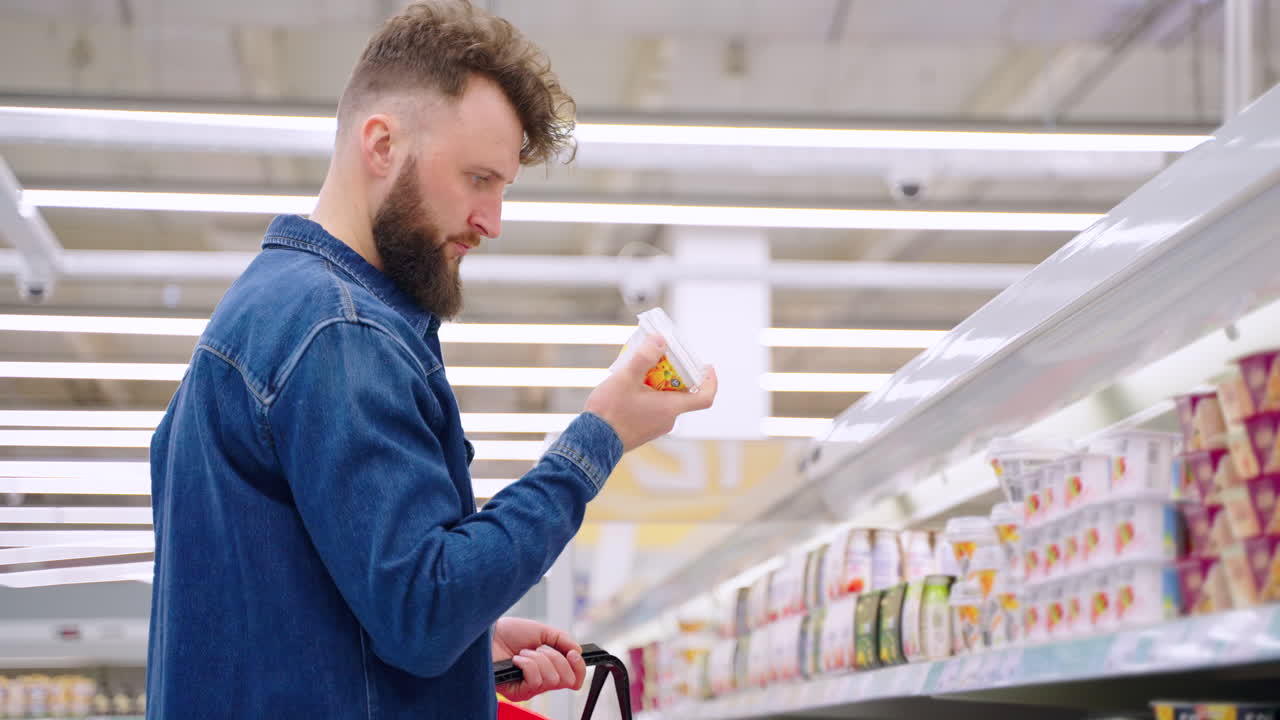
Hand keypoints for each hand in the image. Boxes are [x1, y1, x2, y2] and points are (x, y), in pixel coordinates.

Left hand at [492, 617, 586, 701]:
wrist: (489, 634)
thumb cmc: (511, 633)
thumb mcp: (543, 631)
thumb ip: (563, 640)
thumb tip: (578, 652)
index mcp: (551, 668)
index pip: (575, 678)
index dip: (579, 668)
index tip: (573, 654)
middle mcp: (543, 681)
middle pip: (567, 680)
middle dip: (556, 658)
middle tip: (540, 648)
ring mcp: (530, 689)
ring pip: (551, 679)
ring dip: (538, 659)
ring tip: (524, 652)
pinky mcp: (518, 694)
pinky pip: (535, 681)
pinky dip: (528, 664)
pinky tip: (516, 659)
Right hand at [585, 334, 717, 451]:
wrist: (592, 443)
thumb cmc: (610, 412)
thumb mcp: (625, 378)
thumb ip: (644, 358)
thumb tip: (660, 340)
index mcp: (670, 408)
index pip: (704, 397)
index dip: (711, 381)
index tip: (707, 367)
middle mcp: (668, 420)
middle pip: (681, 393)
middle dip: (673, 374)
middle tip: (660, 357)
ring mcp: (655, 427)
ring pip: (665, 401)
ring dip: (657, 384)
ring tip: (638, 370)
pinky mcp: (644, 431)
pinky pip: (653, 409)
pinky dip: (648, 396)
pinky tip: (628, 388)